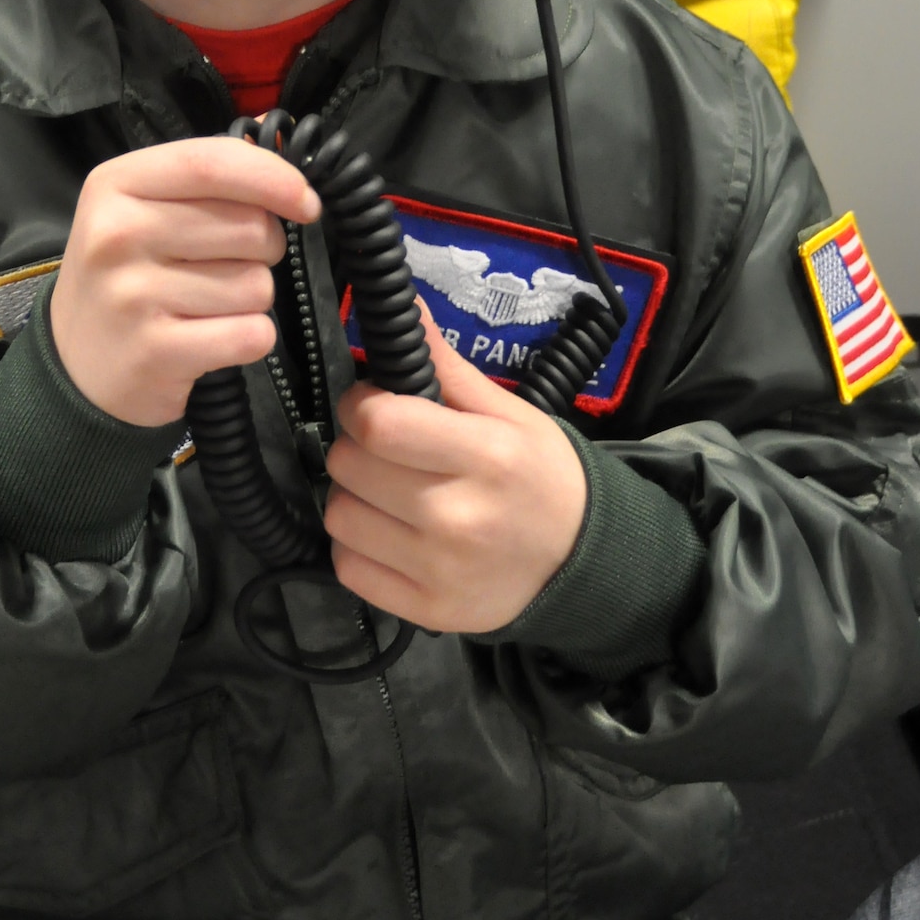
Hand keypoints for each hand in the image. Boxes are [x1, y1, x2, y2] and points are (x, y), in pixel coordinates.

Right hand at [48, 137, 319, 426]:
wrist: (74, 366)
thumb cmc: (124, 276)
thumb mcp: (143, 209)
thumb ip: (209, 175)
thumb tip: (283, 146)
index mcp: (115, 185)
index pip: (213, 162)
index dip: (275, 178)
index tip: (306, 202)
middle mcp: (117, 234)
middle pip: (249, 227)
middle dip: (263, 249)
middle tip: (225, 266)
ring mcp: (133, 294)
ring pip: (256, 284)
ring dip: (251, 299)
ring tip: (206, 306)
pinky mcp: (155, 350)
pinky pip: (251, 334)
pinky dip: (248, 339)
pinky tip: (212, 340)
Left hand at [324, 305, 587, 633]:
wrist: (581, 562)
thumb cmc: (540, 476)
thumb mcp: (510, 414)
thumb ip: (449, 367)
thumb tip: (406, 309)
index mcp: (484, 455)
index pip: (378, 423)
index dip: (361, 404)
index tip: (372, 404)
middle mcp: (457, 516)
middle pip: (348, 466)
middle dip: (355, 446)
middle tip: (385, 449)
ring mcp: (438, 570)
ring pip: (339, 516)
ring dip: (352, 496)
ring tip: (385, 491)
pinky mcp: (424, 611)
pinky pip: (347, 567)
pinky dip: (357, 546)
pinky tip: (387, 532)